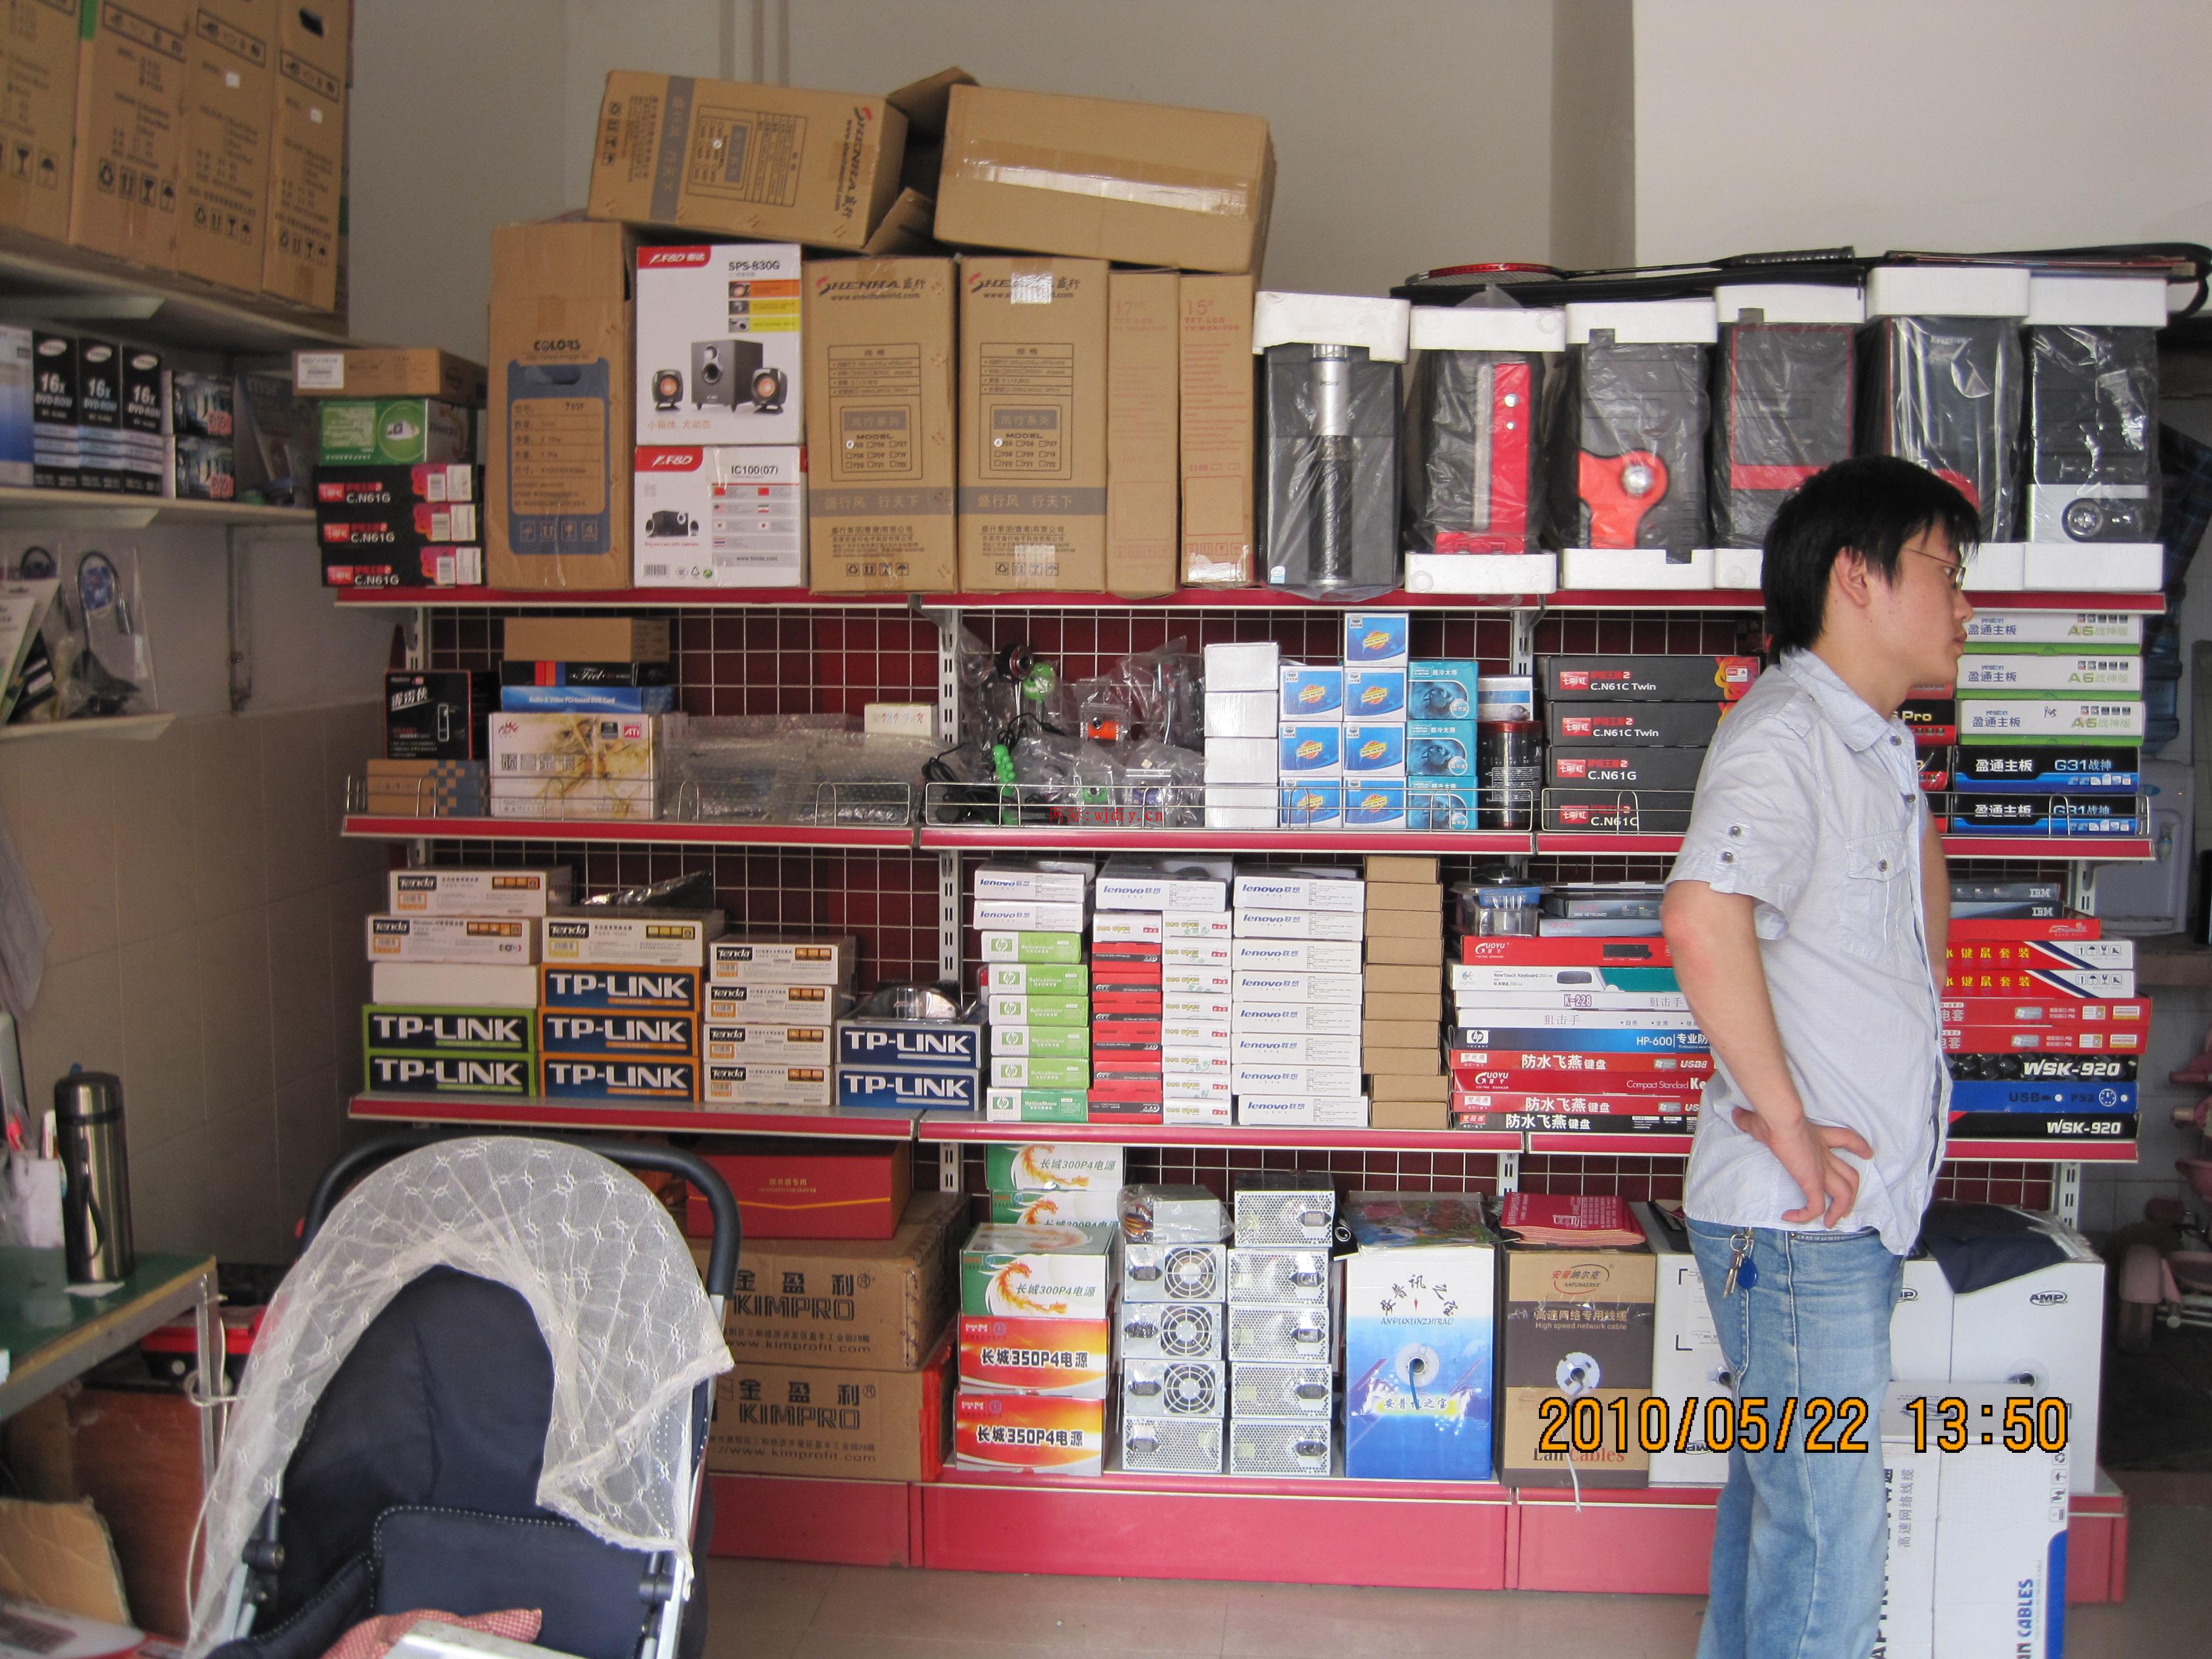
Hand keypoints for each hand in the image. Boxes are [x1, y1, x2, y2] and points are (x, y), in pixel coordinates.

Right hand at [1731, 1109, 1874, 1227]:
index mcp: (1818, 1137)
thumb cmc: (1774, 1116)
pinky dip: (1805, 1215)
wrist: (1781, 1120)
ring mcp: (1821, 1170)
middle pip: (1850, 1175)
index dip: (1859, 1147)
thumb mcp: (1761, 1118)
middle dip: (1852, 1192)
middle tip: (1846, 1206)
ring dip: (1839, 1210)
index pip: (1847, 1140)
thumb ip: (1751, 1119)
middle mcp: (1824, 1155)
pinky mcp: (1813, 1183)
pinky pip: (1814, 1207)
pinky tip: (1790, 1217)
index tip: (1867, 1154)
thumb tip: (1737, 1115)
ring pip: (1843, 1195)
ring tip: (1831, 1222)